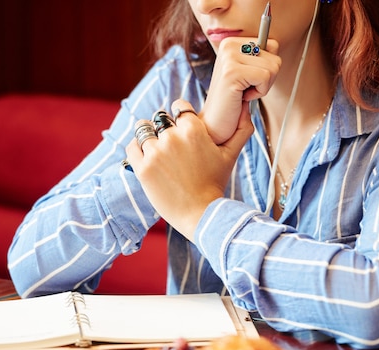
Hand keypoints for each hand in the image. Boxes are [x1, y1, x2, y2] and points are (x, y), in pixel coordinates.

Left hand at [126, 100, 253, 240]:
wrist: (200, 214)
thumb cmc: (215, 183)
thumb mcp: (231, 155)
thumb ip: (240, 129)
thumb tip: (246, 106)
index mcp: (194, 130)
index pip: (179, 107)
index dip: (180, 115)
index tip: (181, 126)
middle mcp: (173, 138)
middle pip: (160, 118)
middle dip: (164, 128)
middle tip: (171, 145)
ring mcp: (156, 153)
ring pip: (143, 130)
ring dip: (148, 137)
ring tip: (157, 151)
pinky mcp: (143, 168)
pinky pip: (132, 147)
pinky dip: (137, 150)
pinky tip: (147, 158)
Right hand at [201, 37, 279, 143]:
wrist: (214, 124)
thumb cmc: (233, 101)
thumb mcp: (248, 72)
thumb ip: (260, 56)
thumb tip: (274, 44)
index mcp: (232, 42)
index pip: (272, 44)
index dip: (267, 68)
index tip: (249, 80)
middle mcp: (228, 45)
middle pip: (275, 54)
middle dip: (267, 78)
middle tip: (246, 88)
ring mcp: (228, 57)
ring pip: (273, 66)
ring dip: (262, 86)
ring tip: (243, 93)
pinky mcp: (232, 72)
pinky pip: (265, 77)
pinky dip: (259, 92)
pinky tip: (242, 97)